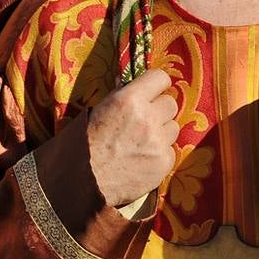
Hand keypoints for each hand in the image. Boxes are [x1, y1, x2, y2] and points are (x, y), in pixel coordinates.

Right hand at [87, 68, 178, 206]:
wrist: (85, 181)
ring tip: (142, 143)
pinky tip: (142, 160)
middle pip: (170, 104)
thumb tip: (131, 83)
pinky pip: (171, 151)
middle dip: (159, 111)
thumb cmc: (85, 144)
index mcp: (129, 99)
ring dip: (161, 133)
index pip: (160, 77)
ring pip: (173, 128)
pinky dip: (159, 155)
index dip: (156, 85)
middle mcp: (147, 117)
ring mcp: (158, 141)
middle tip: (145, 121)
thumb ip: (120, 96)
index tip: (152, 92)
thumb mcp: (97, 110)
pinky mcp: (164, 162)